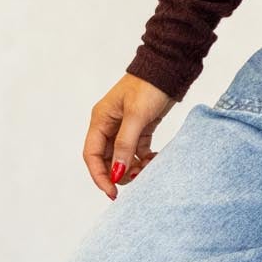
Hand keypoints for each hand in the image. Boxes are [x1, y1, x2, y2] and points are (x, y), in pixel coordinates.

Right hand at [83, 72, 175, 198]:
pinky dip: (144, 159)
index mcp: (100, 120)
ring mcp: (124, 127)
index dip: (100, 176)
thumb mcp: (136, 116)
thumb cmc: (149, 86)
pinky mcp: (140, 128)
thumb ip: (125, 144)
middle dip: (119, 173)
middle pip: (107, 160)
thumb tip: (117, 172)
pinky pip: (137, 151)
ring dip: (134, 167)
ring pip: (123, 157)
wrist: (169, 69)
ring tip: (149, 167)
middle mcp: (109, 125)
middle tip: (138, 179)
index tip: (113, 192)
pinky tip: (155, 159)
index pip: (92, 156)